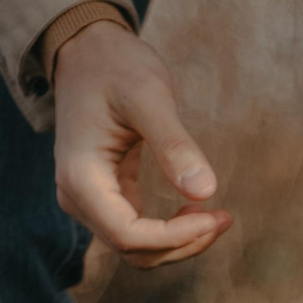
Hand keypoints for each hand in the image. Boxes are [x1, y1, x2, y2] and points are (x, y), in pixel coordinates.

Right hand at [53, 21, 230, 267]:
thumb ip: (174, 144)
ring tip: (218, 217)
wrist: (87, 52)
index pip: (127, 235)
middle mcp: (78, 197)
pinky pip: (138, 231)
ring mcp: (89, 200)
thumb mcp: (149, 96)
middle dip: (182, 243)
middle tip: (224, 218)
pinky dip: (170, 231)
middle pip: (133, 250)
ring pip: (137, 248)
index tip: (214, 215)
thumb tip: (206, 191)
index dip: (174, 237)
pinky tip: (199, 210)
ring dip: (179, 243)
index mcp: (81, 177)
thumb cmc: (115, 66)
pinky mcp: (106, 196)